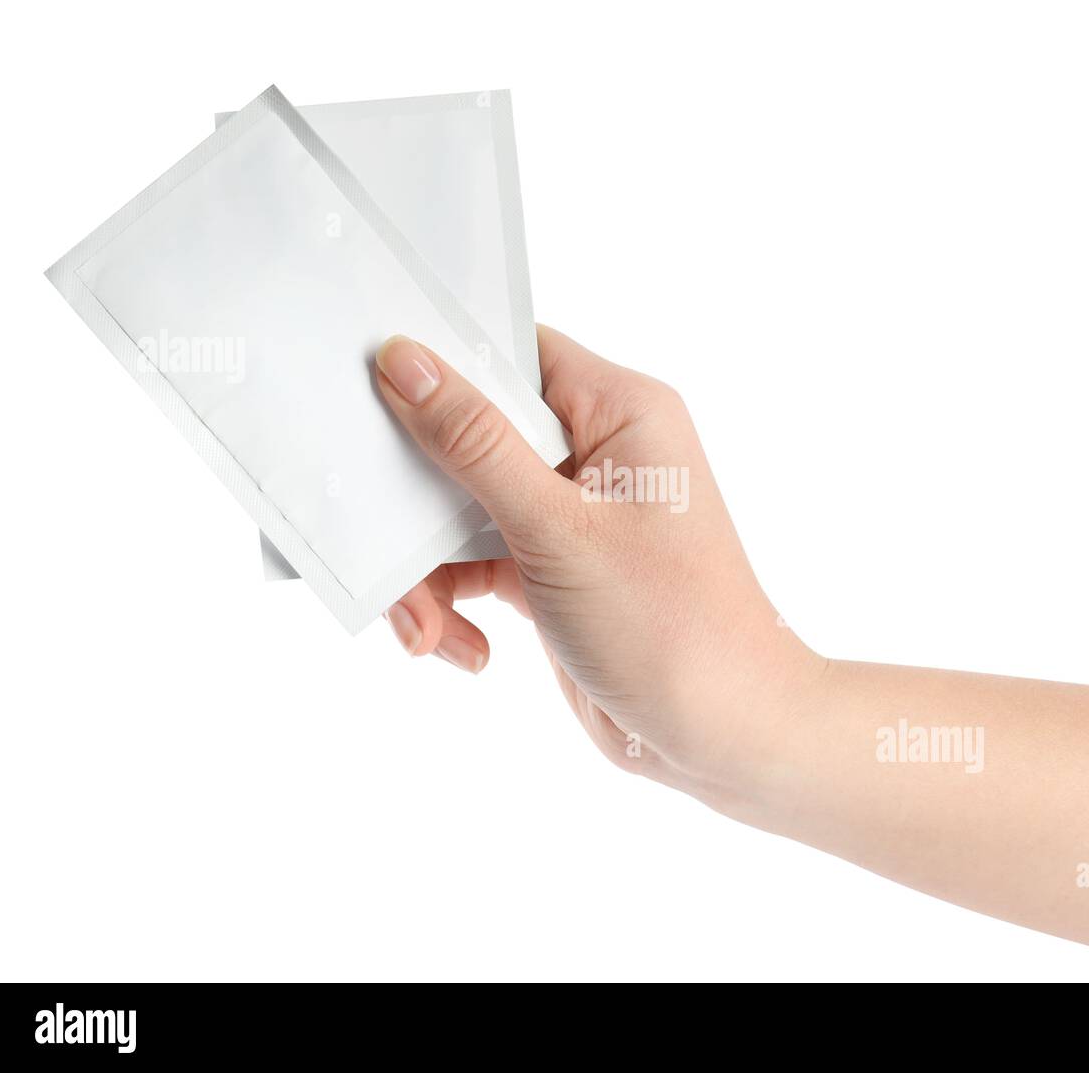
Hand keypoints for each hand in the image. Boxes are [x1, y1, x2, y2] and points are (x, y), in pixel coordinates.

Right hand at [373, 326, 824, 802]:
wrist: (719, 734)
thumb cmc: (670, 625)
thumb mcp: (558, 529)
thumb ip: (476, 445)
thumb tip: (408, 362)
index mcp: (620, 411)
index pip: (514, 353)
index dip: (441, 367)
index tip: (368, 389)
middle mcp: (598, 452)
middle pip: (473, 437)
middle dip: (420, 503)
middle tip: (382, 543)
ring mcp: (572, 514)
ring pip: (462, 510)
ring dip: (429, 572)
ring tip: (423, 629)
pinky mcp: (552, 570)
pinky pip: (476, 563)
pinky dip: (455, 604)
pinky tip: (464, 649)